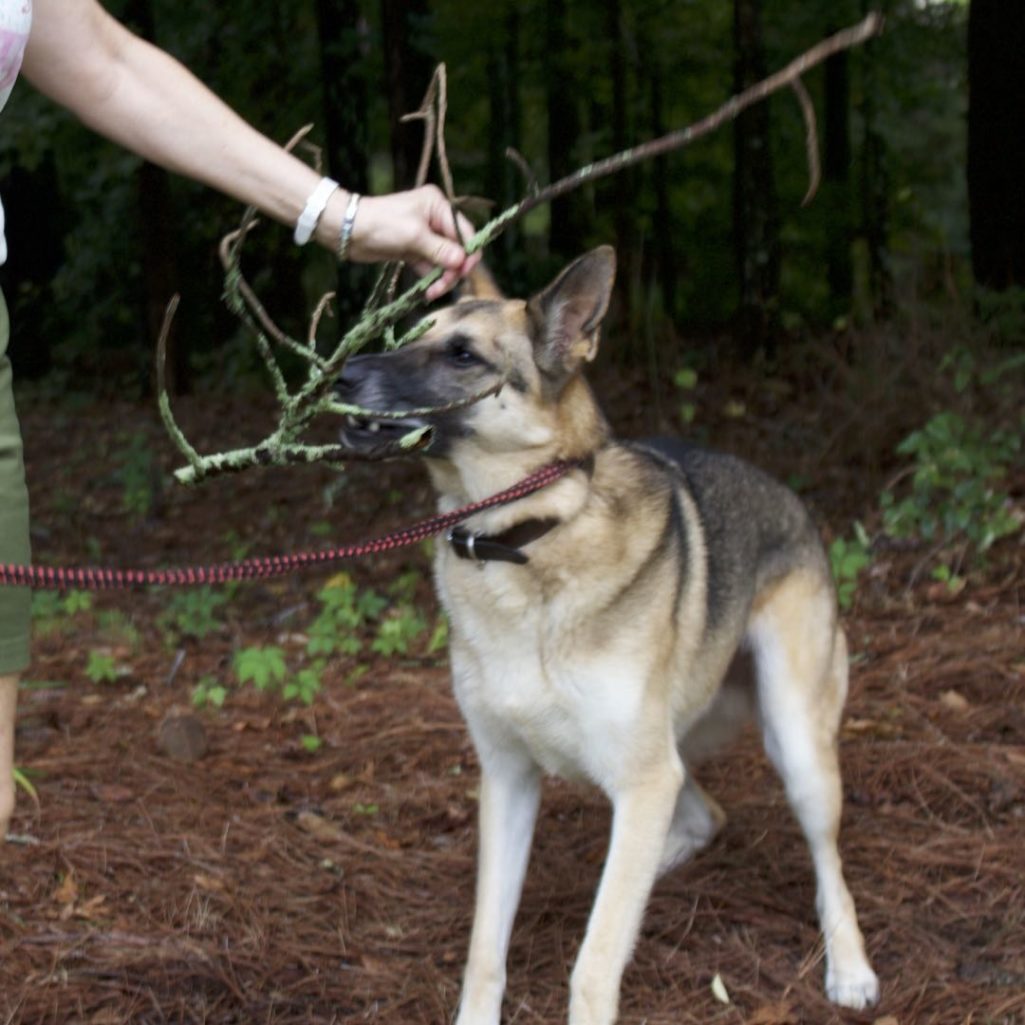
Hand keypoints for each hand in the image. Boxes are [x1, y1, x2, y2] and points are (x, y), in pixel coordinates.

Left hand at [342, 185, 480, 300]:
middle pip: (457, 250)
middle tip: (443, 287)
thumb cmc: (381, 224)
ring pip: (444, 262)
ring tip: (432, 293)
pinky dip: (431, 280)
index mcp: (438, 206)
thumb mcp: (413, 236)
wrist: (349, 231)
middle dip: (453, 270)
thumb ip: (440, 250)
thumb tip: (462, 262)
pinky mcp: (414, 251)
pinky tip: (427, 292)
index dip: (468, 253)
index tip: (465, 272)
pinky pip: (430, 268)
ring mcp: (425, 236)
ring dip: (441, 279)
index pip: (465, 232)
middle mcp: (435, 219)